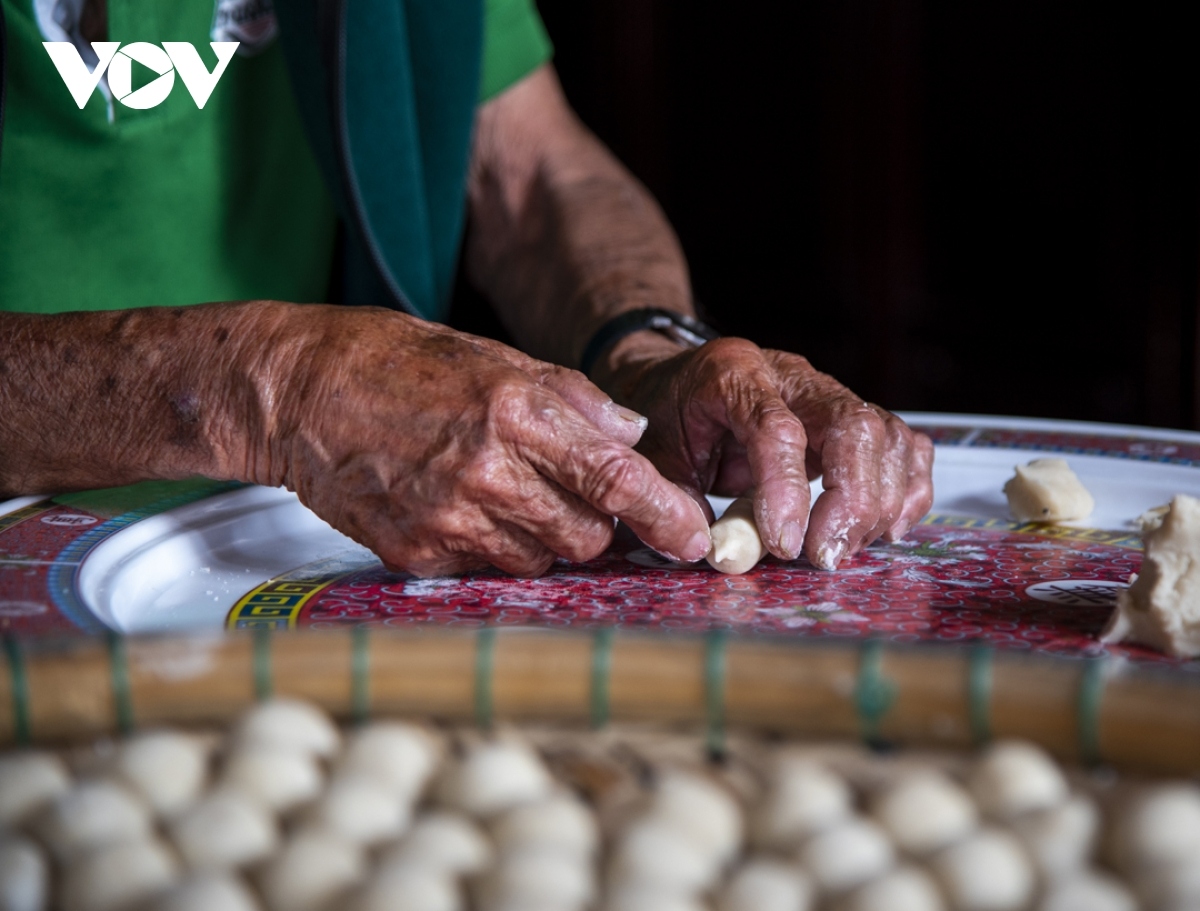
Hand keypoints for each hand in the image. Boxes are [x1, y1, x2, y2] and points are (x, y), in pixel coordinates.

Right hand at [257, 307, 711, 576]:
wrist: (297, 391)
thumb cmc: (397, 361)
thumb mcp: (493, 354)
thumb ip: (571, 399)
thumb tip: (631, 435)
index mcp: (515, 411)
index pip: (615, 480)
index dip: (666, 514)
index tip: (694, 536)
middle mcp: (487, 471)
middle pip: (588, 536)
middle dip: (598, 524)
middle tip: (576, 496)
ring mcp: (448, 519)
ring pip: (540, 559)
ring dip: (544, 538)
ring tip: (506, 492)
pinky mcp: (414, 554)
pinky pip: (485, 568)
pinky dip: (491, 546)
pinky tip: (461, 505)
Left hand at [601, 336, 933, 568]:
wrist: (675, 386)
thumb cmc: (664, 422)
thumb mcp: (652, 461)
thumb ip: (676, 505)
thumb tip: (720, 553)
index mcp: (732, 374)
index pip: (776, 427)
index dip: (785, 489)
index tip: (785, 545)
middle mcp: (790, 376)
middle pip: (851, 424)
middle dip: (850, 500)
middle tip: (826, 556)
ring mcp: (828, 393)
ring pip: (886, 434)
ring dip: (879, 503)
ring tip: (843, 549)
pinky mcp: (854, 418)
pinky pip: (904, 445)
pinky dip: (907, 490)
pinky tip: (884, 529)